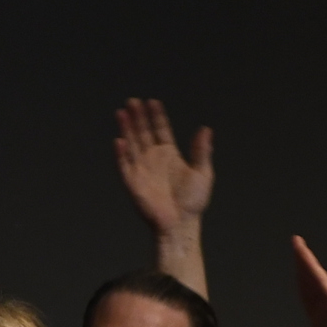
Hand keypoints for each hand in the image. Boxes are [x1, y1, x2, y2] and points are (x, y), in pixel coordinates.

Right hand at [113, 97, 213, 236]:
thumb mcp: (202, 173)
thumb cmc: (193, 202)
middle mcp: (153, 159)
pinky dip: (121, 154)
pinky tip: (120, 140)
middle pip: (143, 133)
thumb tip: (206, 129)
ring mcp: (142, 170)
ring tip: (122, 112)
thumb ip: (201, 151)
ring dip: (126, 129)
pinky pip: (124, 166)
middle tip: (133, 101)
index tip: (153, 102)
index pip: (160, 130)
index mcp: (169, 154)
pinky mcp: (133, 183)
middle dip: (138, 117)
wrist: (181, 224)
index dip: (156, 116)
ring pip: (131, 144)